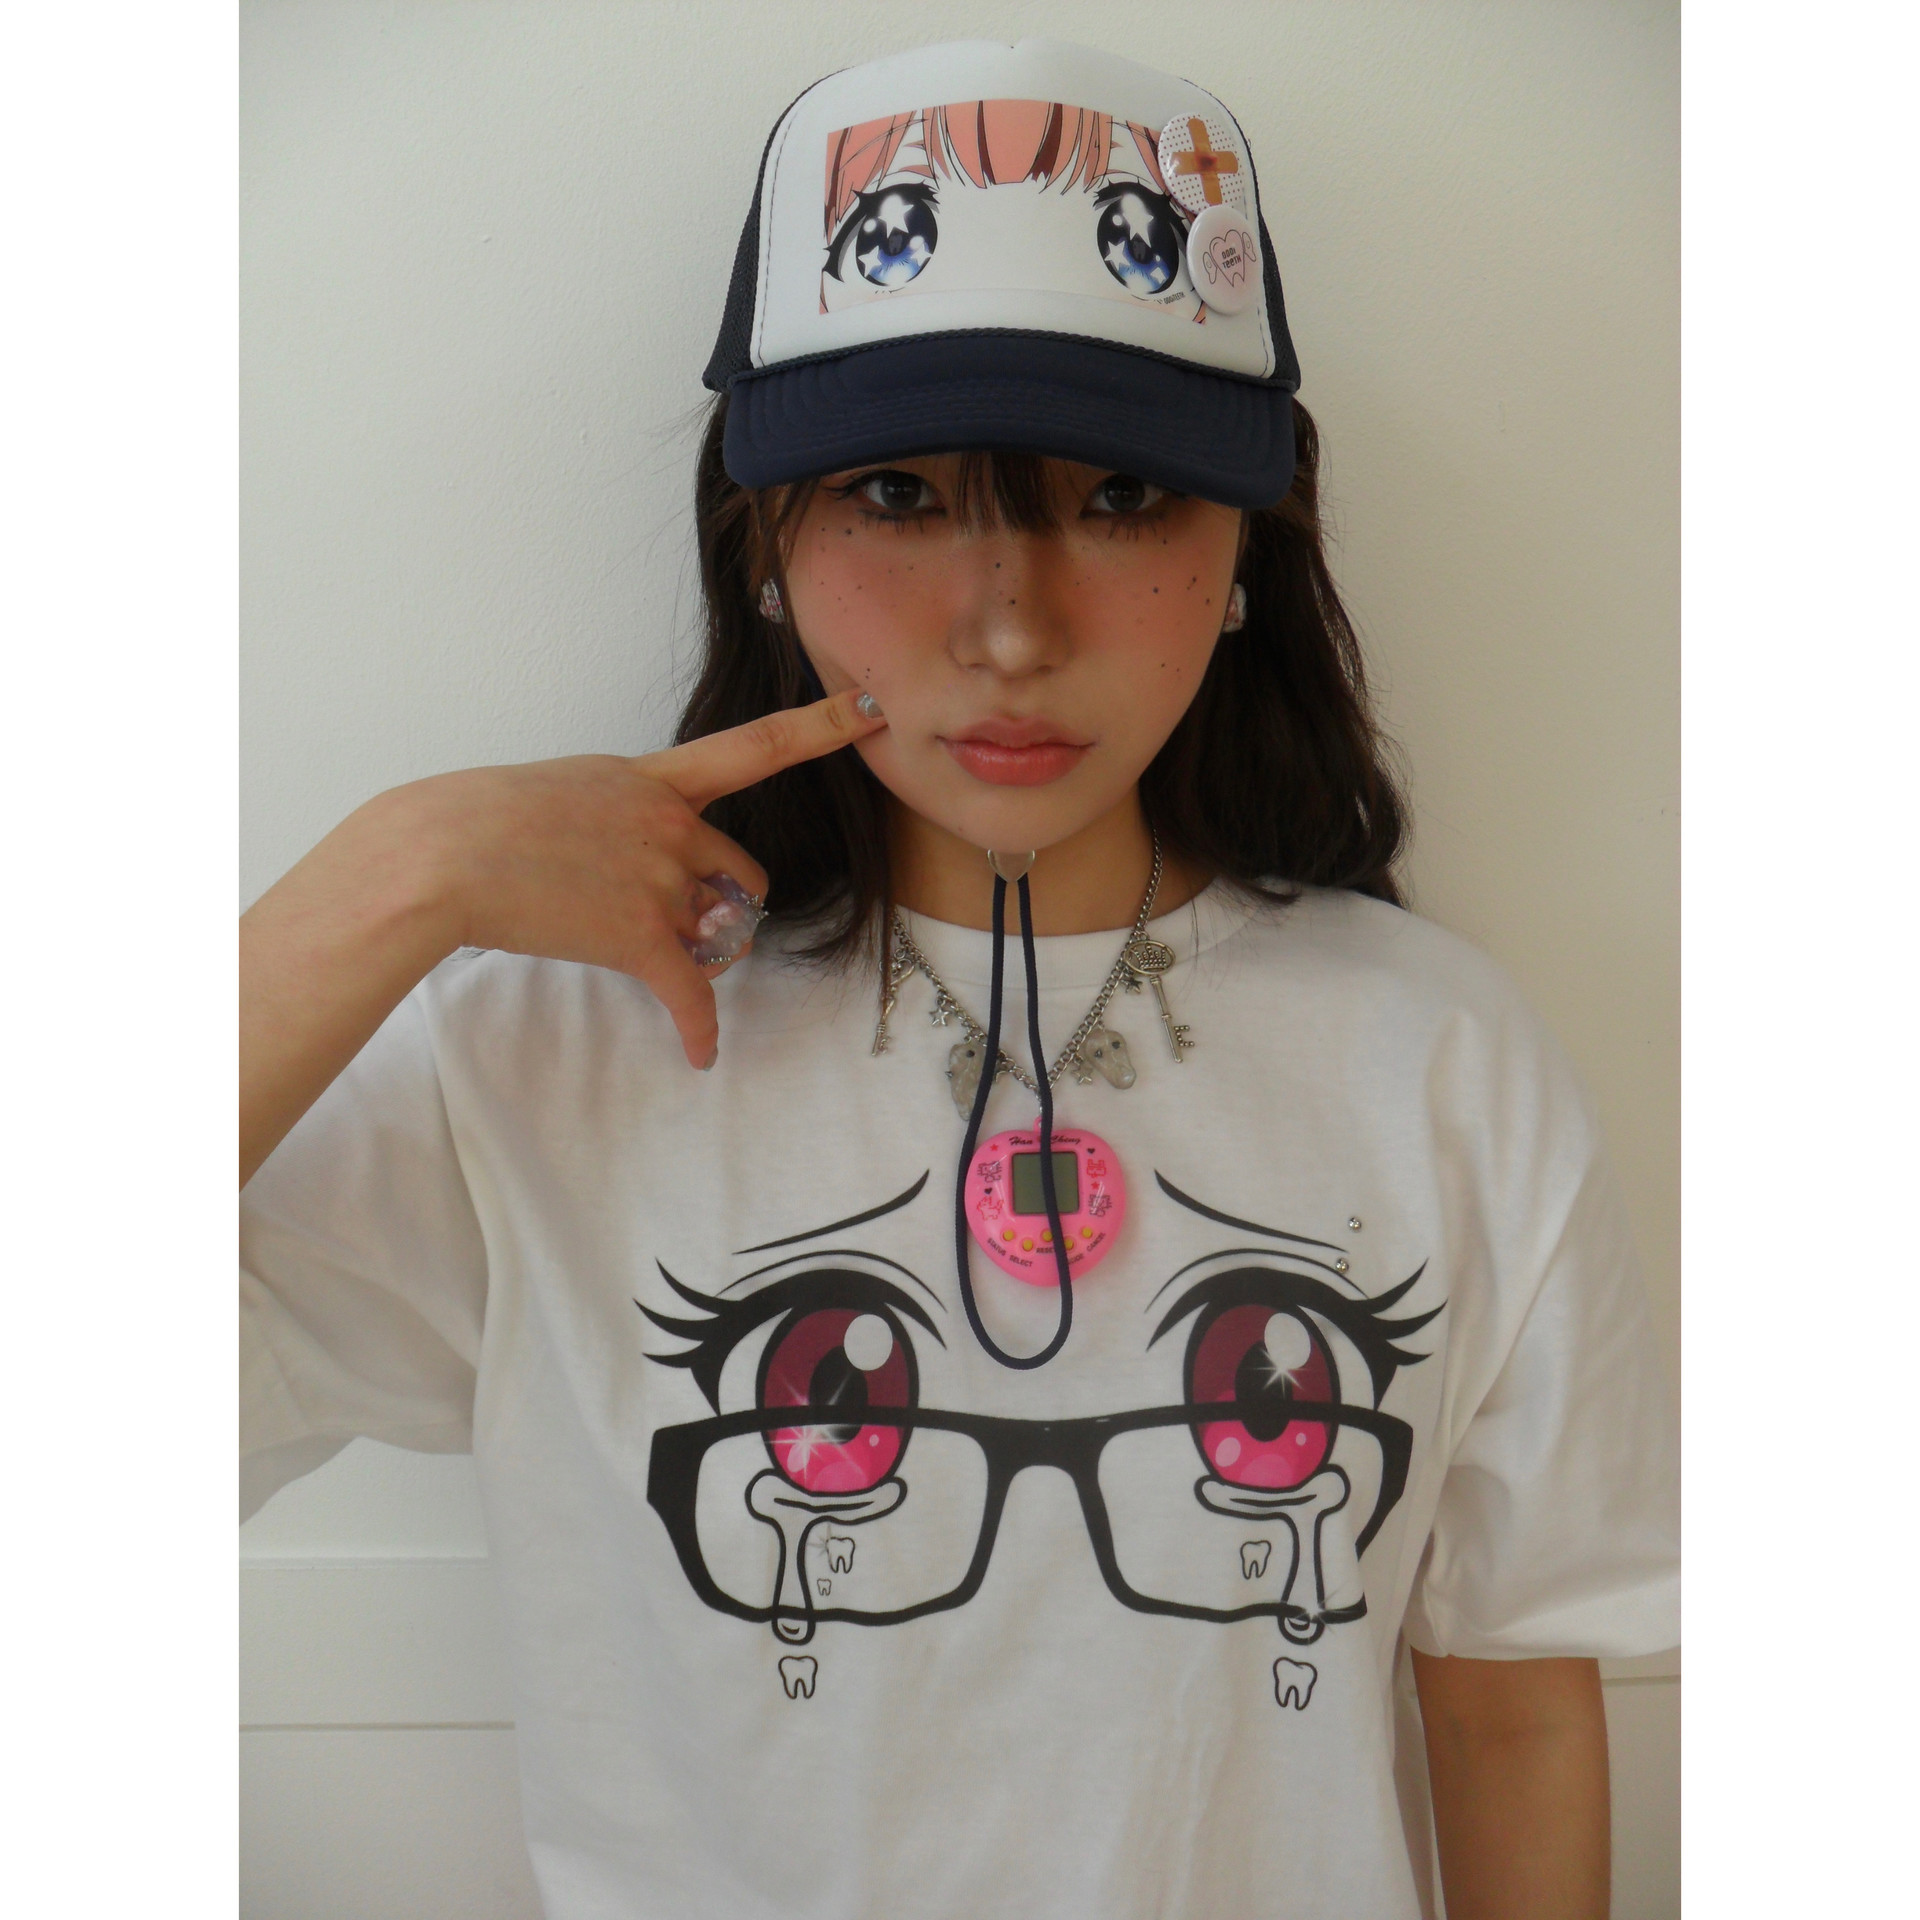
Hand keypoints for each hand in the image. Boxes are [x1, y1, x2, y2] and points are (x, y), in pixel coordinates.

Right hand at [407, 691, 887, 1067]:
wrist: (438, 854)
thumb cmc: (477, 819)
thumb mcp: (562, 790)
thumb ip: (615, 814)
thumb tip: (629, 855)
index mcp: (653, 778)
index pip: (758, 745)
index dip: (824, 726)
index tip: (874, 707)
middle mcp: (671, 824)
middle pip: (743, 875)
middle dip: (725, 909)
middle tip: (685, 928)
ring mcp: (660, 879)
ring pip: (718, 935)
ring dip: (699, 958)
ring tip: (656, 965)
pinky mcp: (640, 935)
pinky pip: (692, 993)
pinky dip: (698, 1028)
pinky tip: (700, 1053)